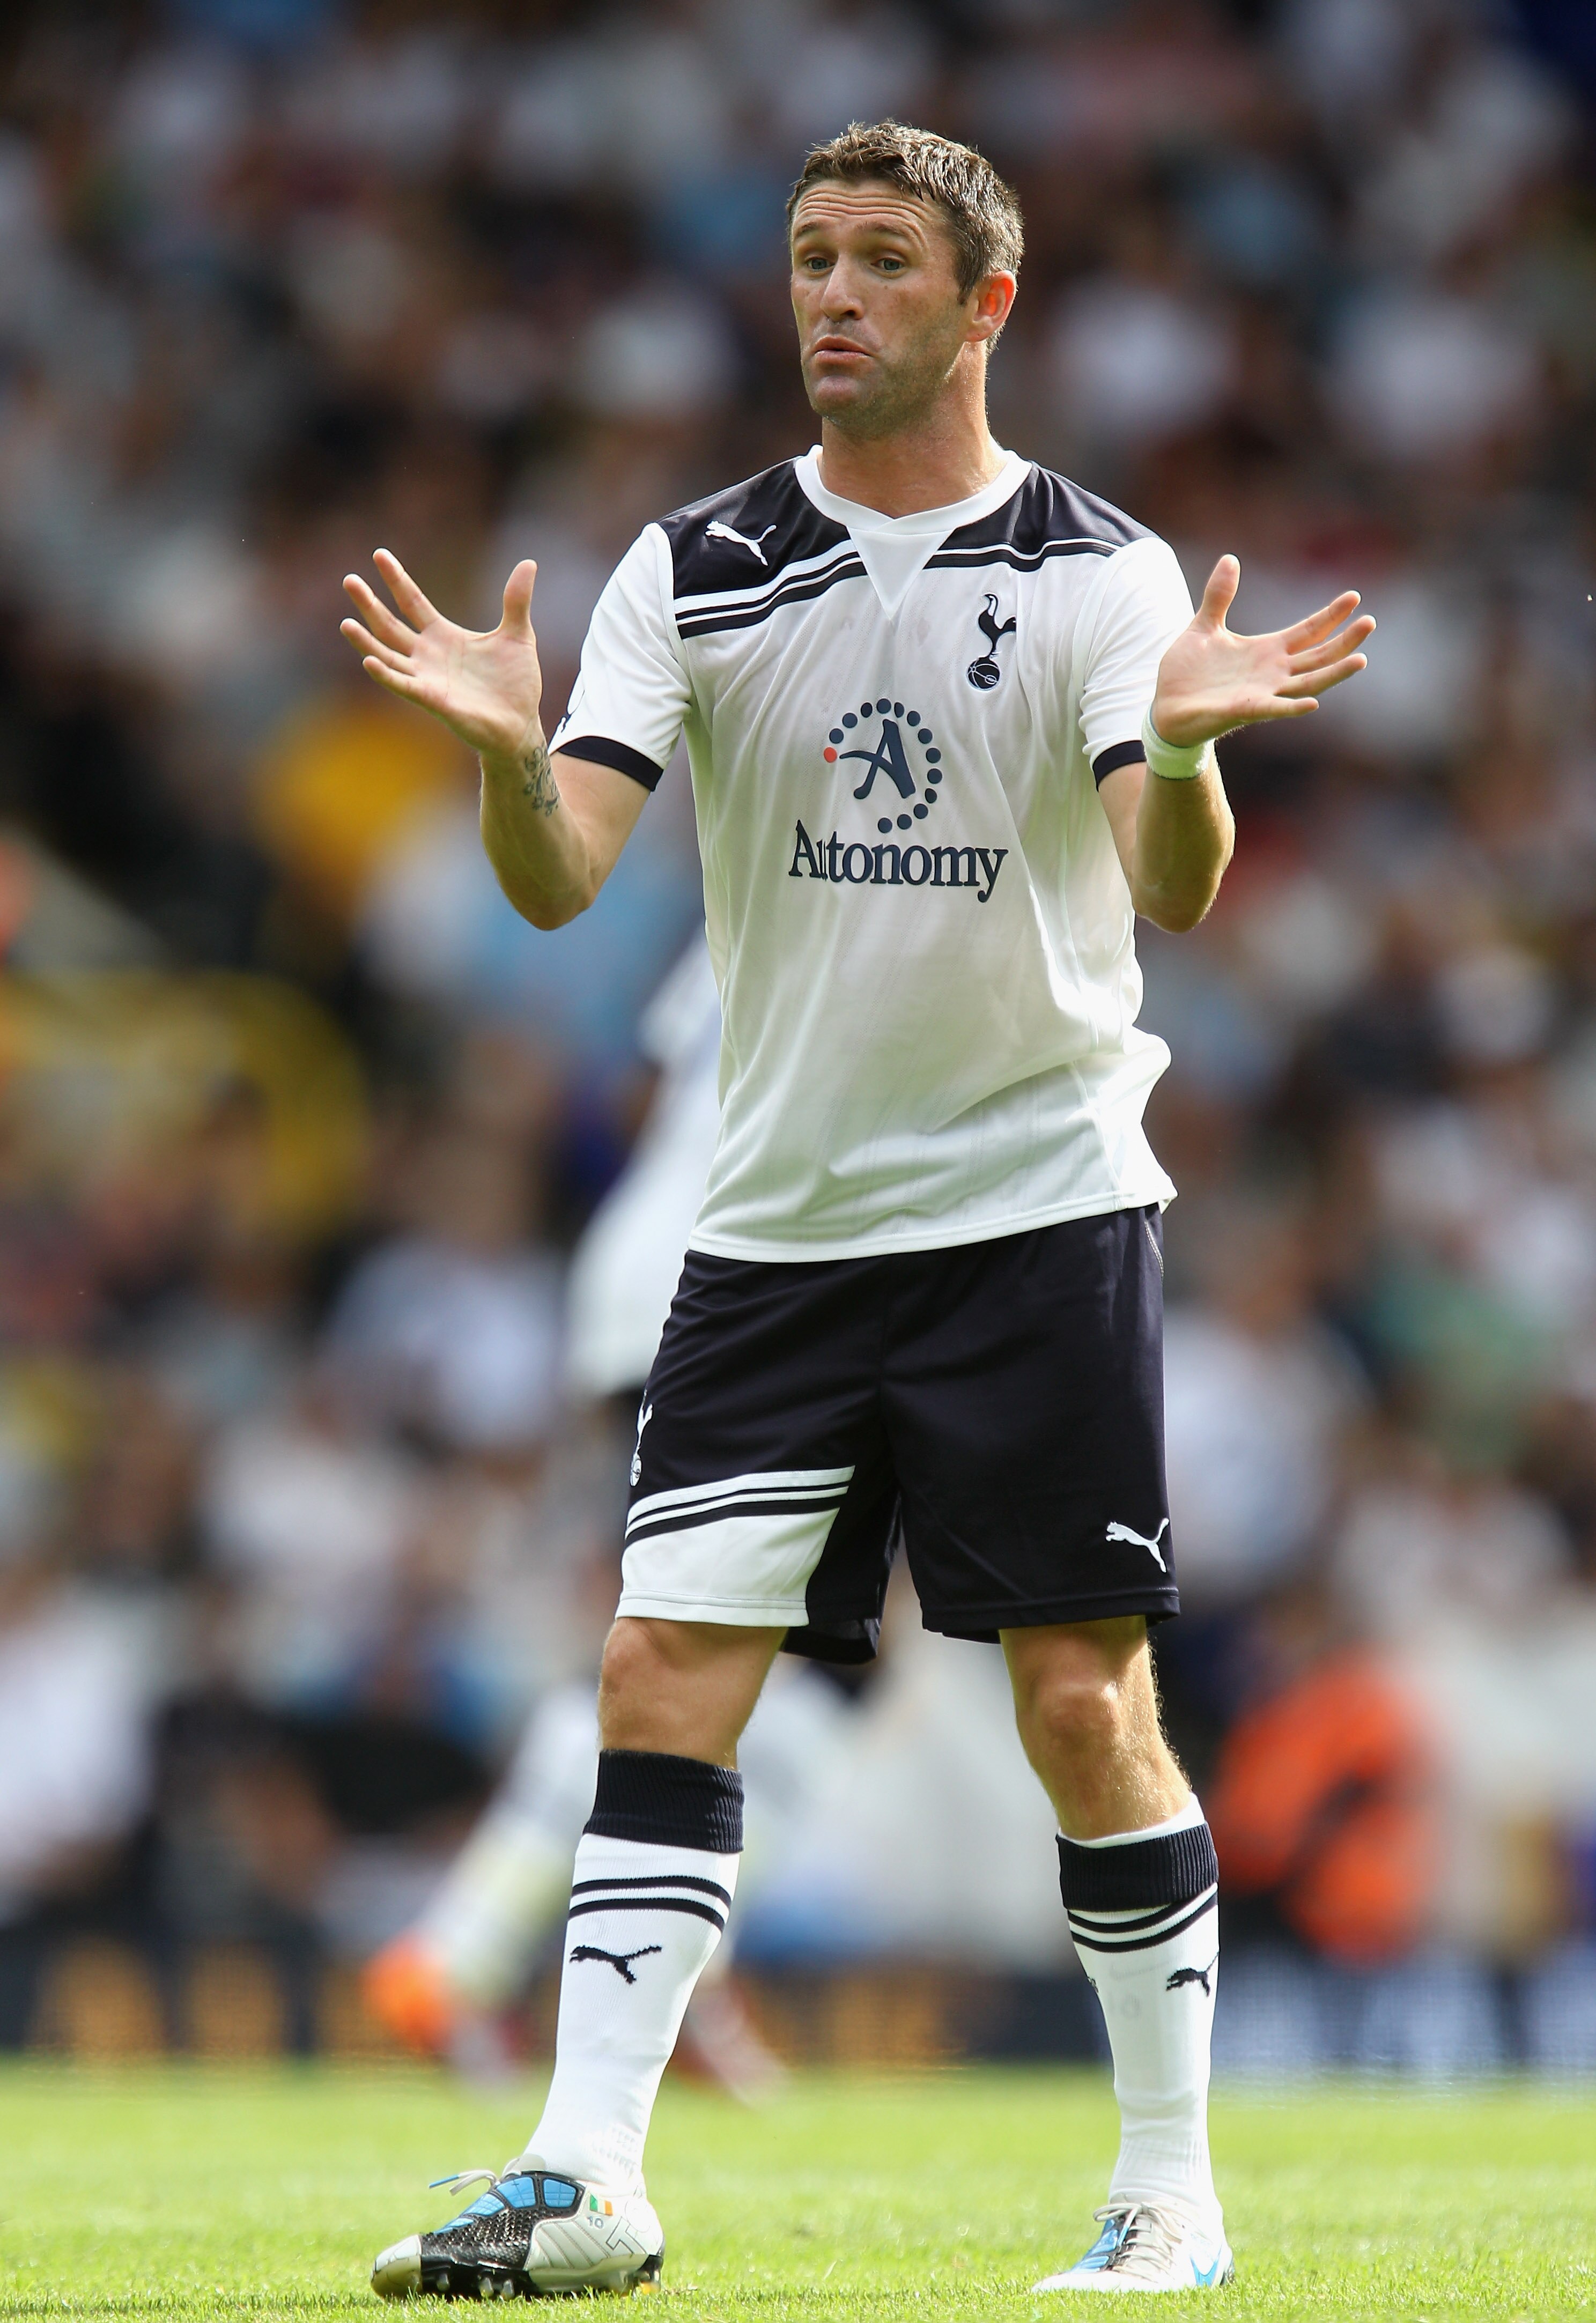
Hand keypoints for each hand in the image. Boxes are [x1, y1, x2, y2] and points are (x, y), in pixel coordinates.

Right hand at [340, 551, 543, 759]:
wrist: (522, 724)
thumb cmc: (517, 684)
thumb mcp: (519, 635)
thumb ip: (516, 601)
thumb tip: (528, 564)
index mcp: (444, 636)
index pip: (412, 602)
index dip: (397, 580)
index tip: (379, 555)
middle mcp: (428, 655)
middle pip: (390, 625)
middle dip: (370, 604)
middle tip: (349, 580)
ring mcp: (427, 678)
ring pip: (387, 656)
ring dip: (366, 641)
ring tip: (346, 622)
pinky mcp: (433, 700)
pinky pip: (404, 686)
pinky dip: (386, 675)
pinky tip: (369, 662)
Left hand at [1151, 555, 1373, 747]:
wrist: (1165, 707)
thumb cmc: (1187, 672)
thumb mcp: (1203, 626)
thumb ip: (1219, 595)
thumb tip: (1230, 558)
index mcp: (1266, 651)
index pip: (1307, 631)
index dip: (1330, 615)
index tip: (1354, 597)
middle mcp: (1272, 672)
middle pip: (1318, 655)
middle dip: (1344, 640)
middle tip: (1369, 622)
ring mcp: (1262, 693)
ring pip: (1308, 683)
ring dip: (1334, 673)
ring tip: (1360, 658)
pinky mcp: (1245, 710)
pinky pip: (1274, 709)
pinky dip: (1293, 707)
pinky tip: (1313, 703)